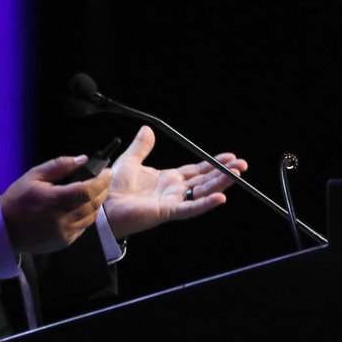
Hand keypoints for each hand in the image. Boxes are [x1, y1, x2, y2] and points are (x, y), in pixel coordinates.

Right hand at [0, 155, 111, 253]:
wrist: (3, 229)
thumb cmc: (17, 200)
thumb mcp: (34, 176)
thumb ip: (59, 166)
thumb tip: (82, 159)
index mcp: (53, 200)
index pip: (87, 190)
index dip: (102, 180)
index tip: (107, 171)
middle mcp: (60, 219)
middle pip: (94, 204)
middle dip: (103, 190)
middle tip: (103, 180)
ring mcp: (64, 233)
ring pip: (91, 217)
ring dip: (96, 203)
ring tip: (93, 192)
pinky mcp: (64, 242)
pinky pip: (83, 227)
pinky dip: (86, 216)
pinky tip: (80, 207)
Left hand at [103, 126, 247, 238]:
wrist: (100, 204)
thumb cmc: (111, 187)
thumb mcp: (129, 160)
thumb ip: (142, 147)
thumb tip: (147, 129)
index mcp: (167, 179)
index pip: (196, 171)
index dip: (212, 164)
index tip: (229, 156)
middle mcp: (173, 191)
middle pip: (205, 181)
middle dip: (224, 173)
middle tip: (242, 165)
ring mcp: (172, 201)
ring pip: (202, 193)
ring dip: (220, 184)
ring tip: (237, 175)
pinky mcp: (167, 211)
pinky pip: (190, 208)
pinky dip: (206, 203)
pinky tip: (221, 197)